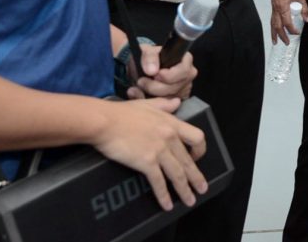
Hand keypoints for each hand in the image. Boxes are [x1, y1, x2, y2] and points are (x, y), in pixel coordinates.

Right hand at [91, 98, 207, 211]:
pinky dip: (164, 196)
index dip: (200, 150)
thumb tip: (177, 103)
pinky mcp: (147, 162)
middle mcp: (169, 138)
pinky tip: (167, 205)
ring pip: (178, 174)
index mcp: (171, 123)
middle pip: (188, 161)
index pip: (197, 137)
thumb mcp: (147, 104)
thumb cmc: (122, 113)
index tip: (198, 158)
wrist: (105, 121)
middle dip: (196, 178)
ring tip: (190, 200)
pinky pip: (159, 182)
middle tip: (202, 188)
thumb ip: (164, 105)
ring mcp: (159, 150)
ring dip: (185, 190)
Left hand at [125, 46, 196, 100]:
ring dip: (151, 95)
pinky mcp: (177, 101)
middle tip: (141, 81)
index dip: (168, 76)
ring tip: (139, 87)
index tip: (155, 74)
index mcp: (186, 60)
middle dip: (155, 87)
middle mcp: (189, 75)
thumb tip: (152, 71)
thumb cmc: (150, 58)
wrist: (145, 68)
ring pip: (169, 99)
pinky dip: (151, 102)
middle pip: (175, 88)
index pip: (183, 71)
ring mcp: (184, 89)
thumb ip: (150, 58)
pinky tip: (142, 95)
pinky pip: (166, 106)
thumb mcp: (148, 51)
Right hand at [270, 0, 307, 44]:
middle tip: (286, 43)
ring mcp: (273, 6)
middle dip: (281, 35)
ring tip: (275, 41)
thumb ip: (305, 9)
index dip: (292, 29)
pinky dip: (273, 24)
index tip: (297, 33)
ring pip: (272, 22)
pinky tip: (275, 28)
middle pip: (277, 25)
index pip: (287, 22)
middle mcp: (276, 8)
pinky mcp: (273, 4)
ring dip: (274, 32)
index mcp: (282, 6)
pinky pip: (272, 17)